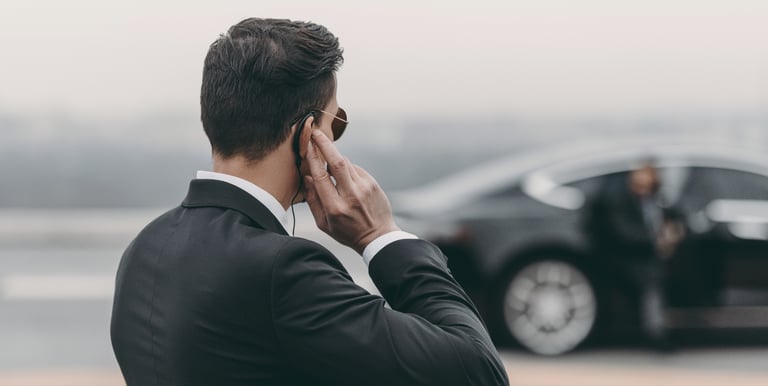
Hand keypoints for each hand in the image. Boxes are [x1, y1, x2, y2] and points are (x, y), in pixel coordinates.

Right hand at [303, 130, 399, 253]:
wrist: (378, 236)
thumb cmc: (347, 232)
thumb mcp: (324, 224)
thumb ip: (313, 200)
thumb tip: (307, 178)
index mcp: (335, 208)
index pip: (321, 177)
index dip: (312, 158)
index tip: (307, 145)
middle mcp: (351, 195)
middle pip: (336, 162)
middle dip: (324, 144)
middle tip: (316, 132)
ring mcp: (364, 188)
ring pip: (346, 163)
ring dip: (335, 157)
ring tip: (327, 158)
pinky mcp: (373, 184)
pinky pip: (355, 169)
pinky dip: (347, 169)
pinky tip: (345, 178)